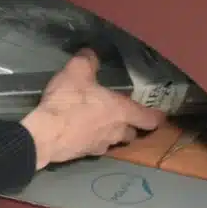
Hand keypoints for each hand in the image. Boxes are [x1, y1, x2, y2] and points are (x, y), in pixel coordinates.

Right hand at [21, 48, 163, 169]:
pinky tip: (82, 131)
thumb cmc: (68, 103)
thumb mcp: (76, 72)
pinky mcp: (84, 154)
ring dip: (112, 133)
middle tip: (124, 116)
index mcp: (121, 111)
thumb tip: (91, 53)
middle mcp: (116, 131)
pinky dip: (93, 139)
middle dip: (131, 125)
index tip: (160, 115)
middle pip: (132, 132)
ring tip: (102, 123)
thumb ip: (87, 61)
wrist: (45, 136)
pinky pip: (95, 147)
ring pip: (114, 141)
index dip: (156, 117)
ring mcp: (100, 145)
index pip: (148, 118)